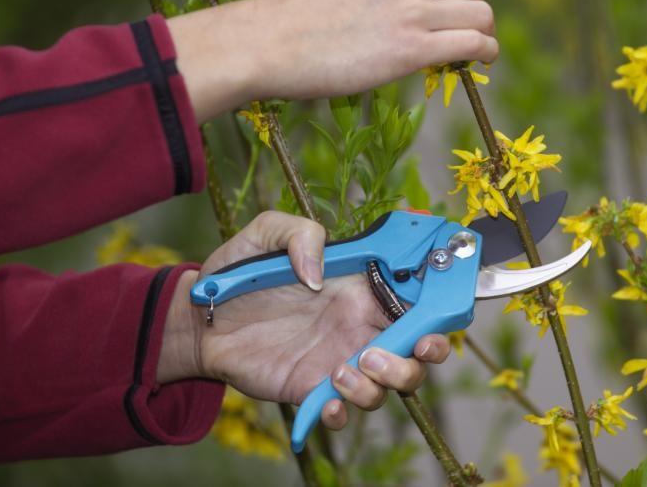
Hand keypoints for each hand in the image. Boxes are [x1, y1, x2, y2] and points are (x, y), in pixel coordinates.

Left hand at [157, 211, 450, 429]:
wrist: (199, 323)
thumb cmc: (238, 276)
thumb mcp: (266, 235)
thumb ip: (301, 235)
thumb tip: (321, 273)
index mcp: (362, 287)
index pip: (419, 294)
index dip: (443, 300)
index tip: (448, 304)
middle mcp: (361, 325)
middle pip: (422, 346)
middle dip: (429, 351)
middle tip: (405, 346)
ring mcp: (342, 360)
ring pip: (394, 383)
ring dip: (384, 381)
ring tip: (343, 369)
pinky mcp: (316, 391)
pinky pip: (348, 412)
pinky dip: (346, 411)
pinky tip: (325, 399)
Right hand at [170, 0, 497, 121]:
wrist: (270, 41)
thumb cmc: (300, 8)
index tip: (451, 1)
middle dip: (472, 6)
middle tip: (463, 26)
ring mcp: (414, 8)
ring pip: (480, 14)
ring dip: (483, 32)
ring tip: (477, 46)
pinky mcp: (414, 49)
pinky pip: (474, 43)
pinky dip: (486, 51)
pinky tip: (483, 58)